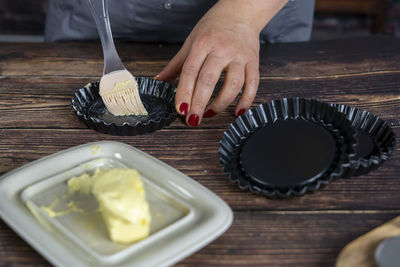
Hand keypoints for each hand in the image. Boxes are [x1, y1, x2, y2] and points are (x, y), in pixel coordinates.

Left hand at [156, 0, 287, 126]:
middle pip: (209, 79)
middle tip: (193, 120)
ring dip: (221, 103)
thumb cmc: (213, 27)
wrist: (241, 11)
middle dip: (199, 103)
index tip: (180, 110)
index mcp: (202, 44)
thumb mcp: (191, 42)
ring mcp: (239, 56)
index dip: (184, 92)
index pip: (190, 72)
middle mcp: (221, 49)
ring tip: (210, 113)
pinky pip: (252, 84)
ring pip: (233, 84)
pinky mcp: (254, 61)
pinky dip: (246, 100)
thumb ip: (175, 64)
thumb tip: (158, 81)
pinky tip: (238, 112)